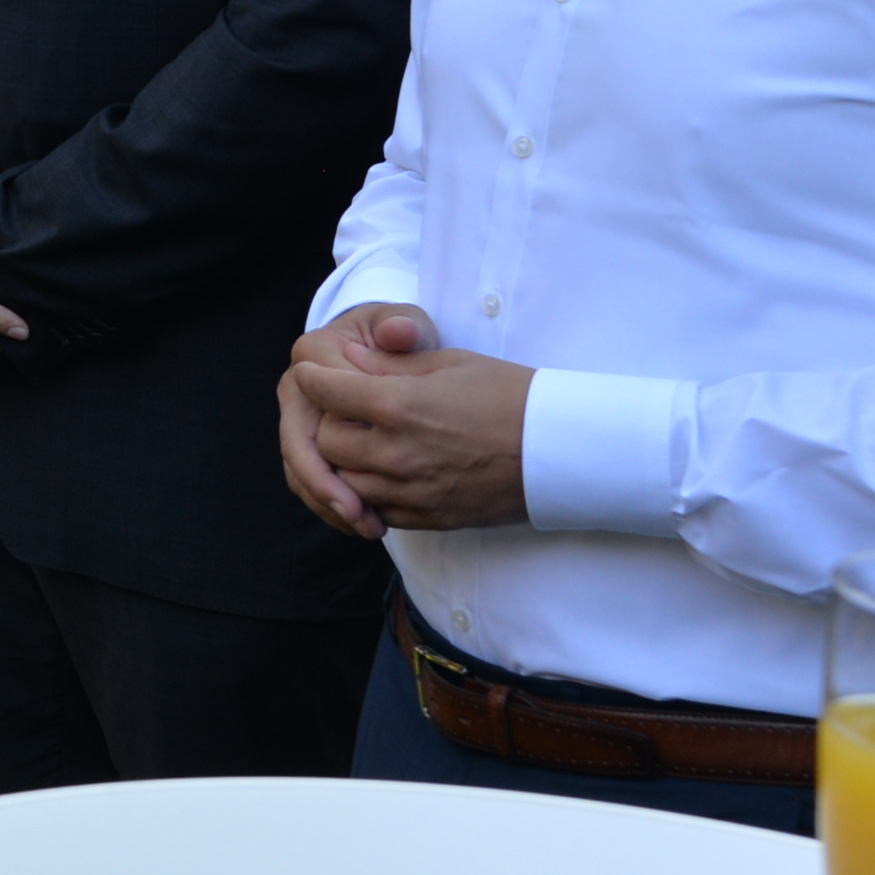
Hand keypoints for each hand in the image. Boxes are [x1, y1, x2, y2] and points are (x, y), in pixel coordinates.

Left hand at [283, 302, 531, 532]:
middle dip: (328, 420)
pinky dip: (368, 492)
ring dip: (344, 459)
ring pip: (344, 480)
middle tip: (344, 407)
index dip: (315, 377)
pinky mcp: (427, 518)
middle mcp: (397, 453)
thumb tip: (346, 357)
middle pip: (325, 441)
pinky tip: (384, 473)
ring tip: (363, 439)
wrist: (560, 450)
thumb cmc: (510, 395)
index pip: (326, 392)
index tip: (314, 371)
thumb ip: (389, 364)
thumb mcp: (449, 364)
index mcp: (400, 406)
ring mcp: (411, 492)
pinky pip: (374, 510)